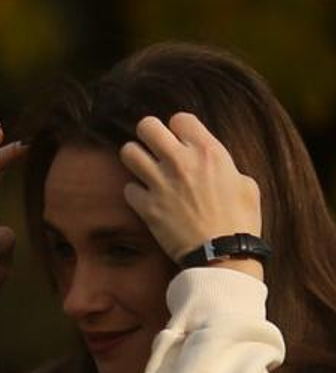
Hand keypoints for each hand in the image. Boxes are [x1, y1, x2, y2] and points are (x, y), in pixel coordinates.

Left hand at [120, 111, 263, 272]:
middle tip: (153, 146)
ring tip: (144, 168)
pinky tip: (146, 199)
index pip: (180, 118)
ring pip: (128, 152)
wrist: (223, 253)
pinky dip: (135, 193)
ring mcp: (160, 183)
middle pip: (147, 126)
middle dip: (148, 134)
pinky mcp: (146, 206)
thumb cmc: (240, 221)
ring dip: (135, 158)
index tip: (180, 140)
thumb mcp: (245, 184)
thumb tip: (210, 163)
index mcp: (209, 151)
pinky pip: (128, 188)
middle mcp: (181, 161)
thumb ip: (222, 165)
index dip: (178, 128)